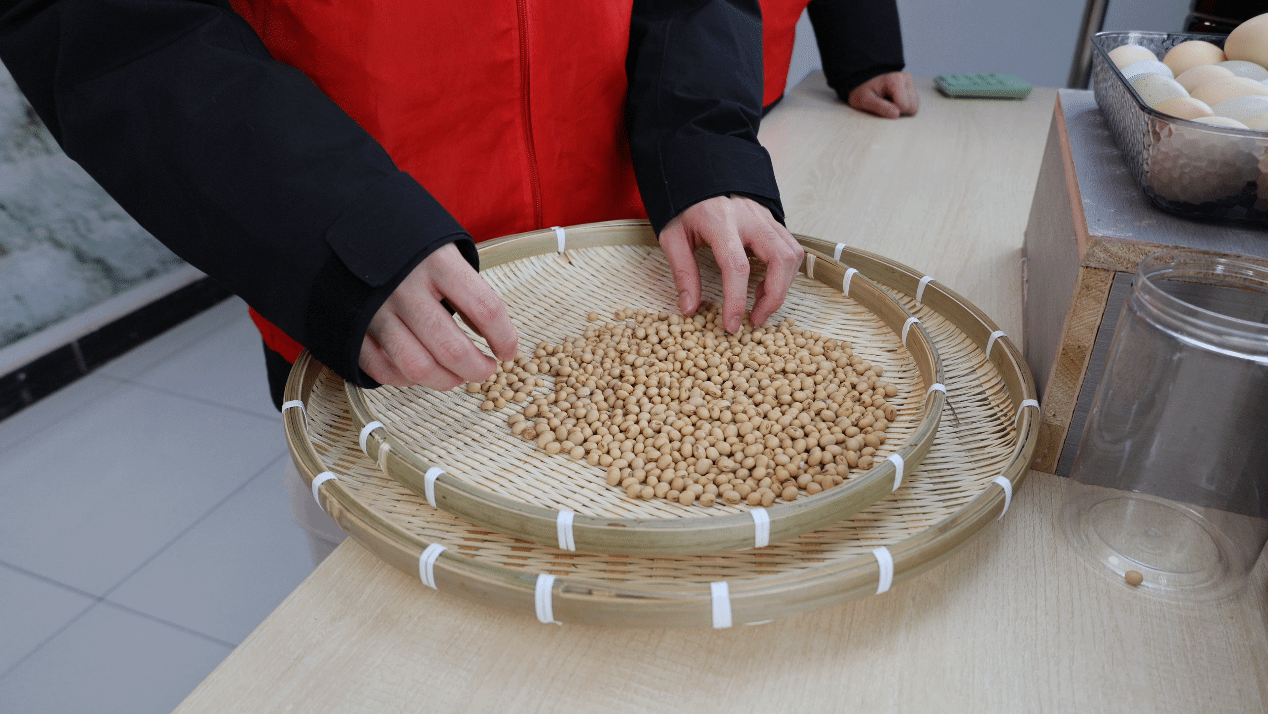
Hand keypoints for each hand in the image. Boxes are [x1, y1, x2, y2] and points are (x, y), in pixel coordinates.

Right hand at [360, 243, 517, 388]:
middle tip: (486, 369)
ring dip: (446, 380)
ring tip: (457, 375)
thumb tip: (492, 333)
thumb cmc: (407, 243)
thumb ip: (466, 287)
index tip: (508, 350)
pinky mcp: (352, 328)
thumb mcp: (442, 248)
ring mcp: (375, 311)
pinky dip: (407, 379)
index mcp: (437, 261)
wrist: (344, 224)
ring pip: (418, 367)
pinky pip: (384, 370)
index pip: (485, 308)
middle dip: (478, 369)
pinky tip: (421, 370)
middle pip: (452, 349)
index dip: (504, 338)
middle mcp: (405, 287)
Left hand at [658, 195, 803, 333]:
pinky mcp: (774, 220)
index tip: (732, 325)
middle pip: (780, 259)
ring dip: (782, 285)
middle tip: (755, 320)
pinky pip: (792, 249)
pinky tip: (764, 284)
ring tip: (759, 302)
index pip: (737, 266)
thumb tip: (690, 309)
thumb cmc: (685, 207)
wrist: (699, 173)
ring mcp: (766, 217)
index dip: (737, 300)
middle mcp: (750, 218)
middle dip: (774, 296)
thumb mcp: (672, 236)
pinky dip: (785, 273)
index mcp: (720, 222)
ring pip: (792, 254)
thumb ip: (683, 272)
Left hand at [847, 72, 918, 118]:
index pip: (904, 105)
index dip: (892, 110)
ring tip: (888, 103)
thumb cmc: (863, 91)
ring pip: (914, 106)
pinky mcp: (912, 89)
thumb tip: (896, 115)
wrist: (863, 82)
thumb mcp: (864, 100)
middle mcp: (906, 79)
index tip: (881, 105)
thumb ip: (879, 107)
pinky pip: (913, 105)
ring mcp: (910, 84)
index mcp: (895, 79)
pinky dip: (903, 107)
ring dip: (902, 110)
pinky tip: (893, 102)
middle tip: (884, 104)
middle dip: (899, 111)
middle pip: (912, 107)